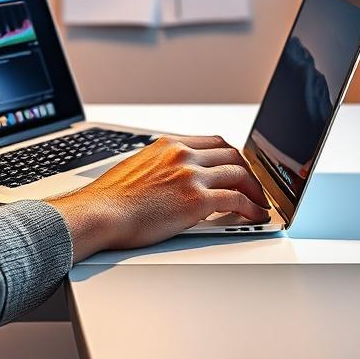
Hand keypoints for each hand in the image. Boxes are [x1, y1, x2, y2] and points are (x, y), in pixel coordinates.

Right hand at [47, 135, 269, 261]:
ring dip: (254, 190)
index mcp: (168, 144)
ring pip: (239, 174)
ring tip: (259, 203)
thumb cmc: (110, 198)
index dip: (231, 156)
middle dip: (247, 171)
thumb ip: (159, 166)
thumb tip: (170, 179)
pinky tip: (255, 216)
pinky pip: (236, 200)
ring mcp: (191, 175)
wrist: (100, 213)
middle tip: (253, 186)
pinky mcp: (197, 200)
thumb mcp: (136, 167)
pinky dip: (251, 208)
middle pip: (231, 155)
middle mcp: (182, 155)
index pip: (213, 142)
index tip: (238, 167)